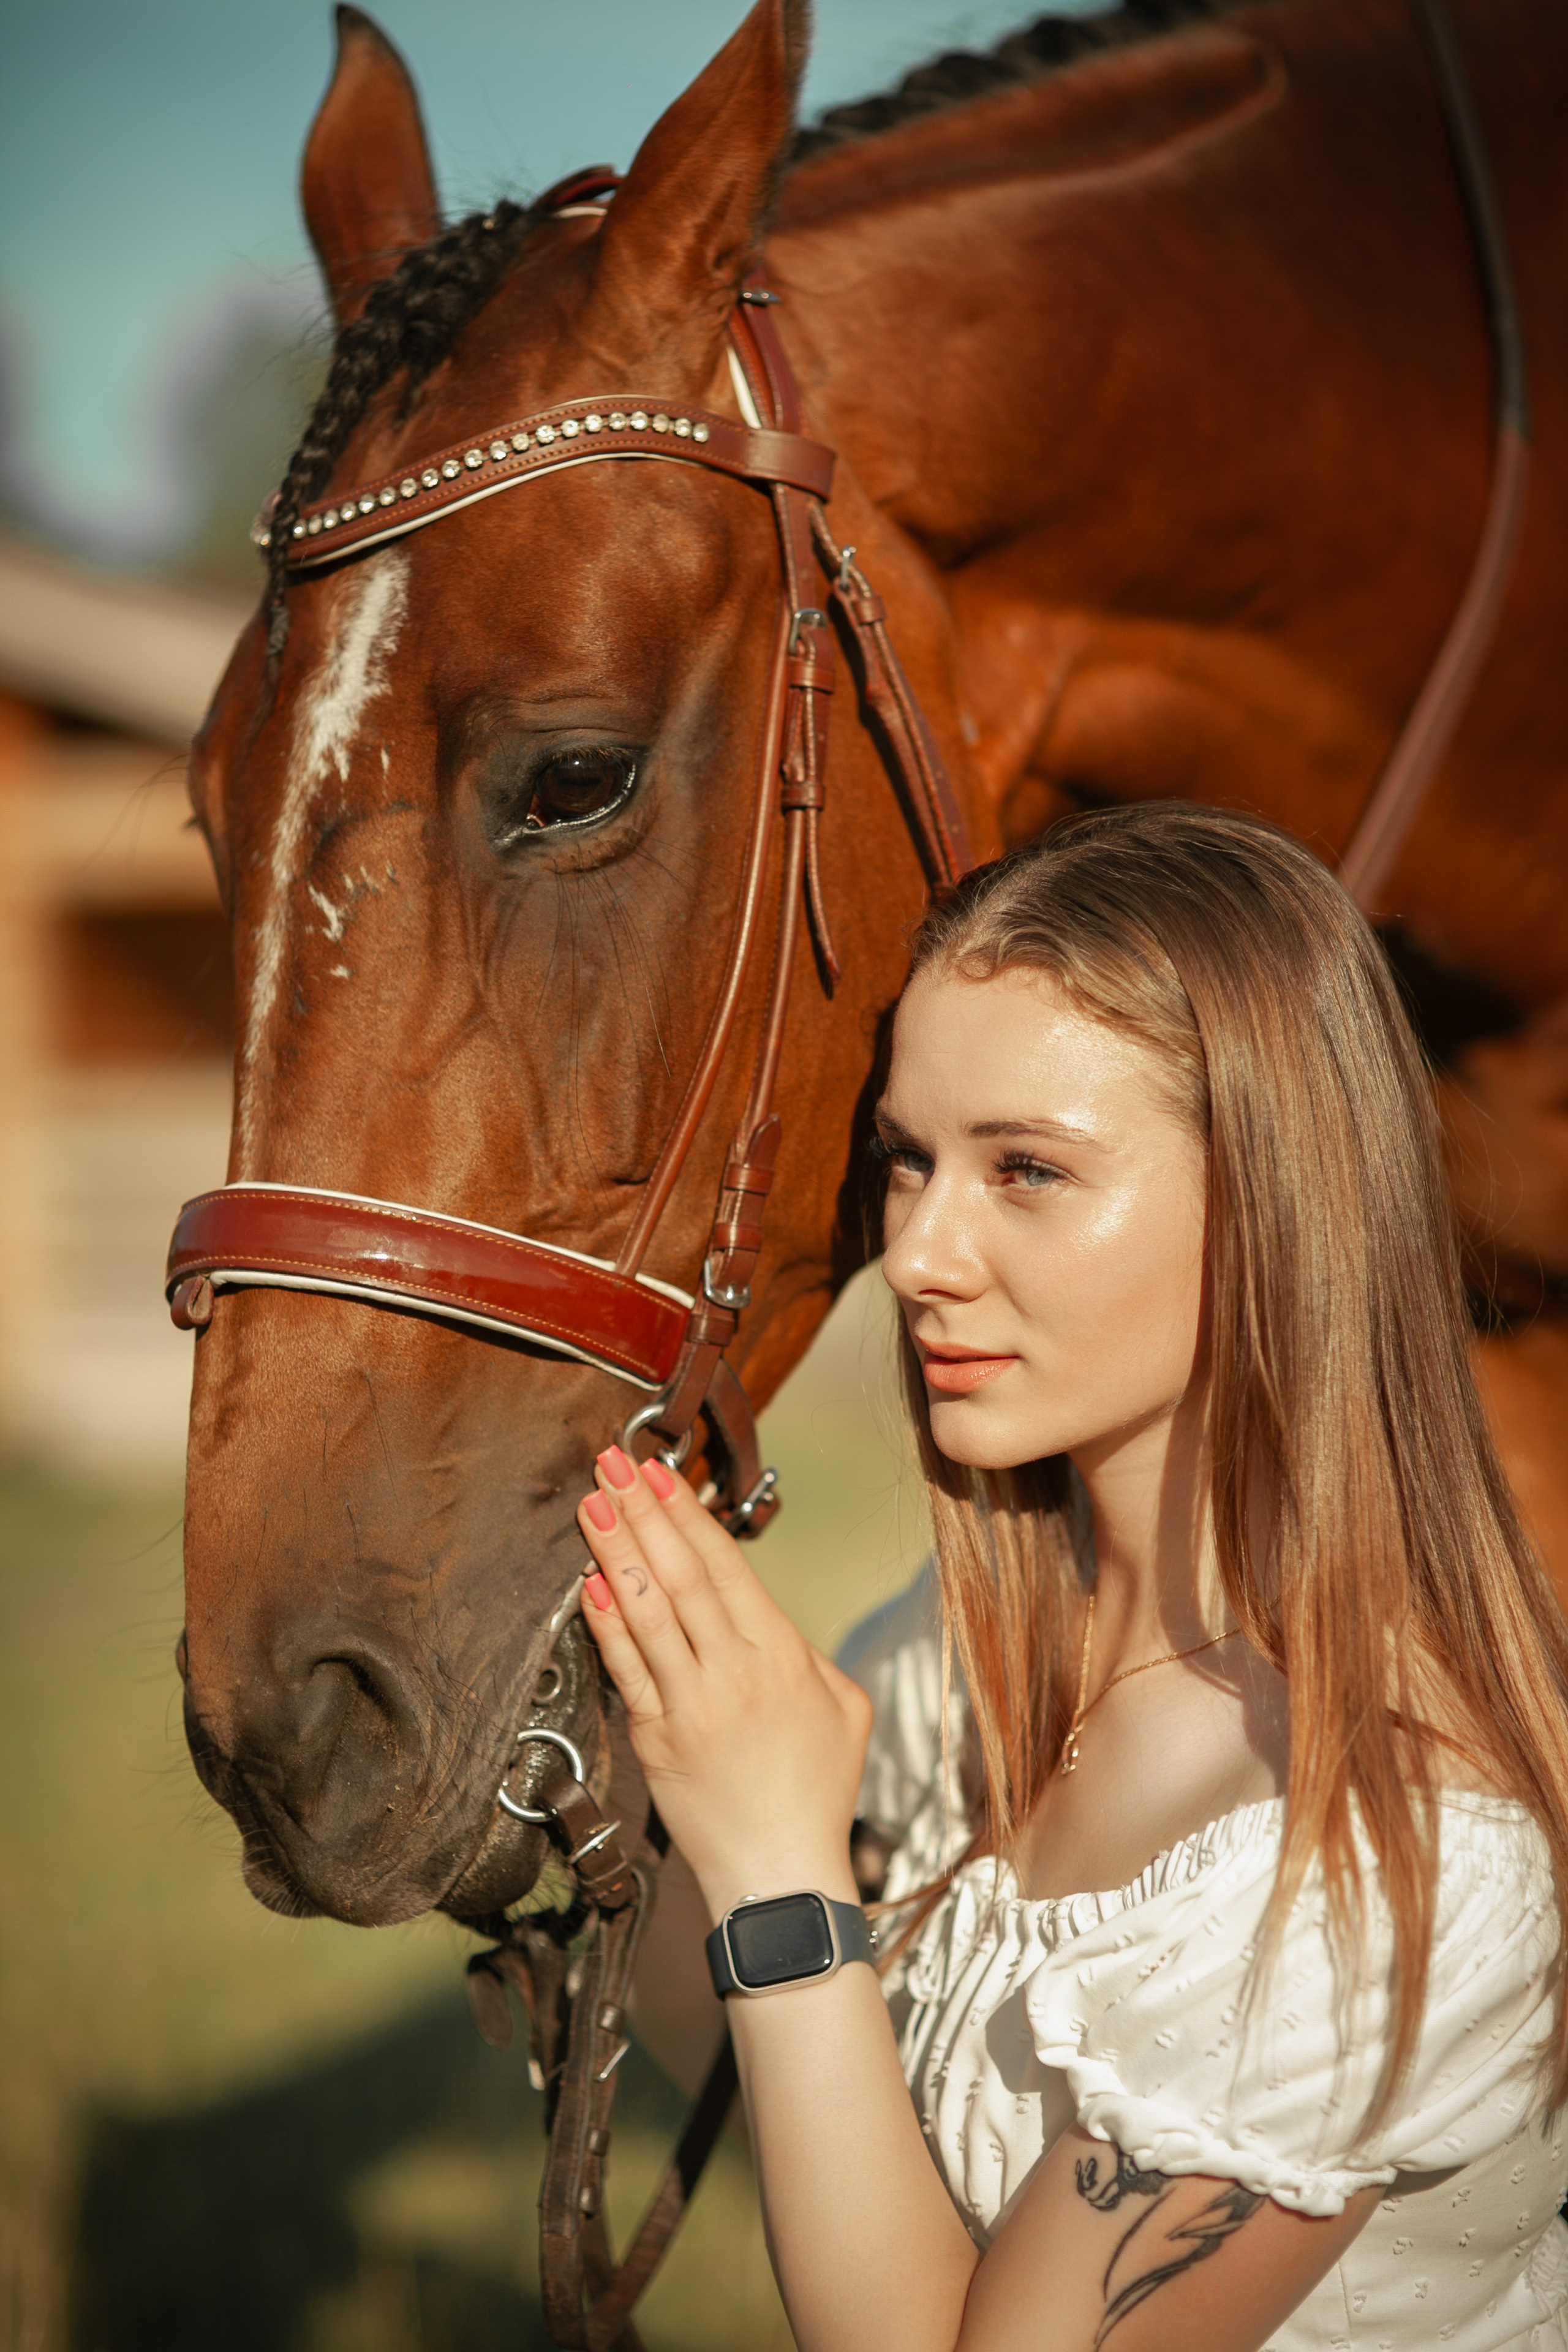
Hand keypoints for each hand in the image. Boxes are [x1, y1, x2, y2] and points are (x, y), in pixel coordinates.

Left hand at [575, 1446, 873, 1921]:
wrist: (780, 1874)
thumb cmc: (818, 1790)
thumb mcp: (844, 1707)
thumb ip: (805, 1652)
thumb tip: (762, 1616)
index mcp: (782, 1655)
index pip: (726, 1566)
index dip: (688, 1514)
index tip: (661, 1472)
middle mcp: (733, 1672)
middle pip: (679, 1575)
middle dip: (643, 1512)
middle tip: (612, 1463)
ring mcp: (689, 1705)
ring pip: (645, 1612)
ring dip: (615, 1552)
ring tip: (592, 1503)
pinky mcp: (655, 1739)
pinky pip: (625, 1669)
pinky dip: (604, 1623)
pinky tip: (587, 1584)